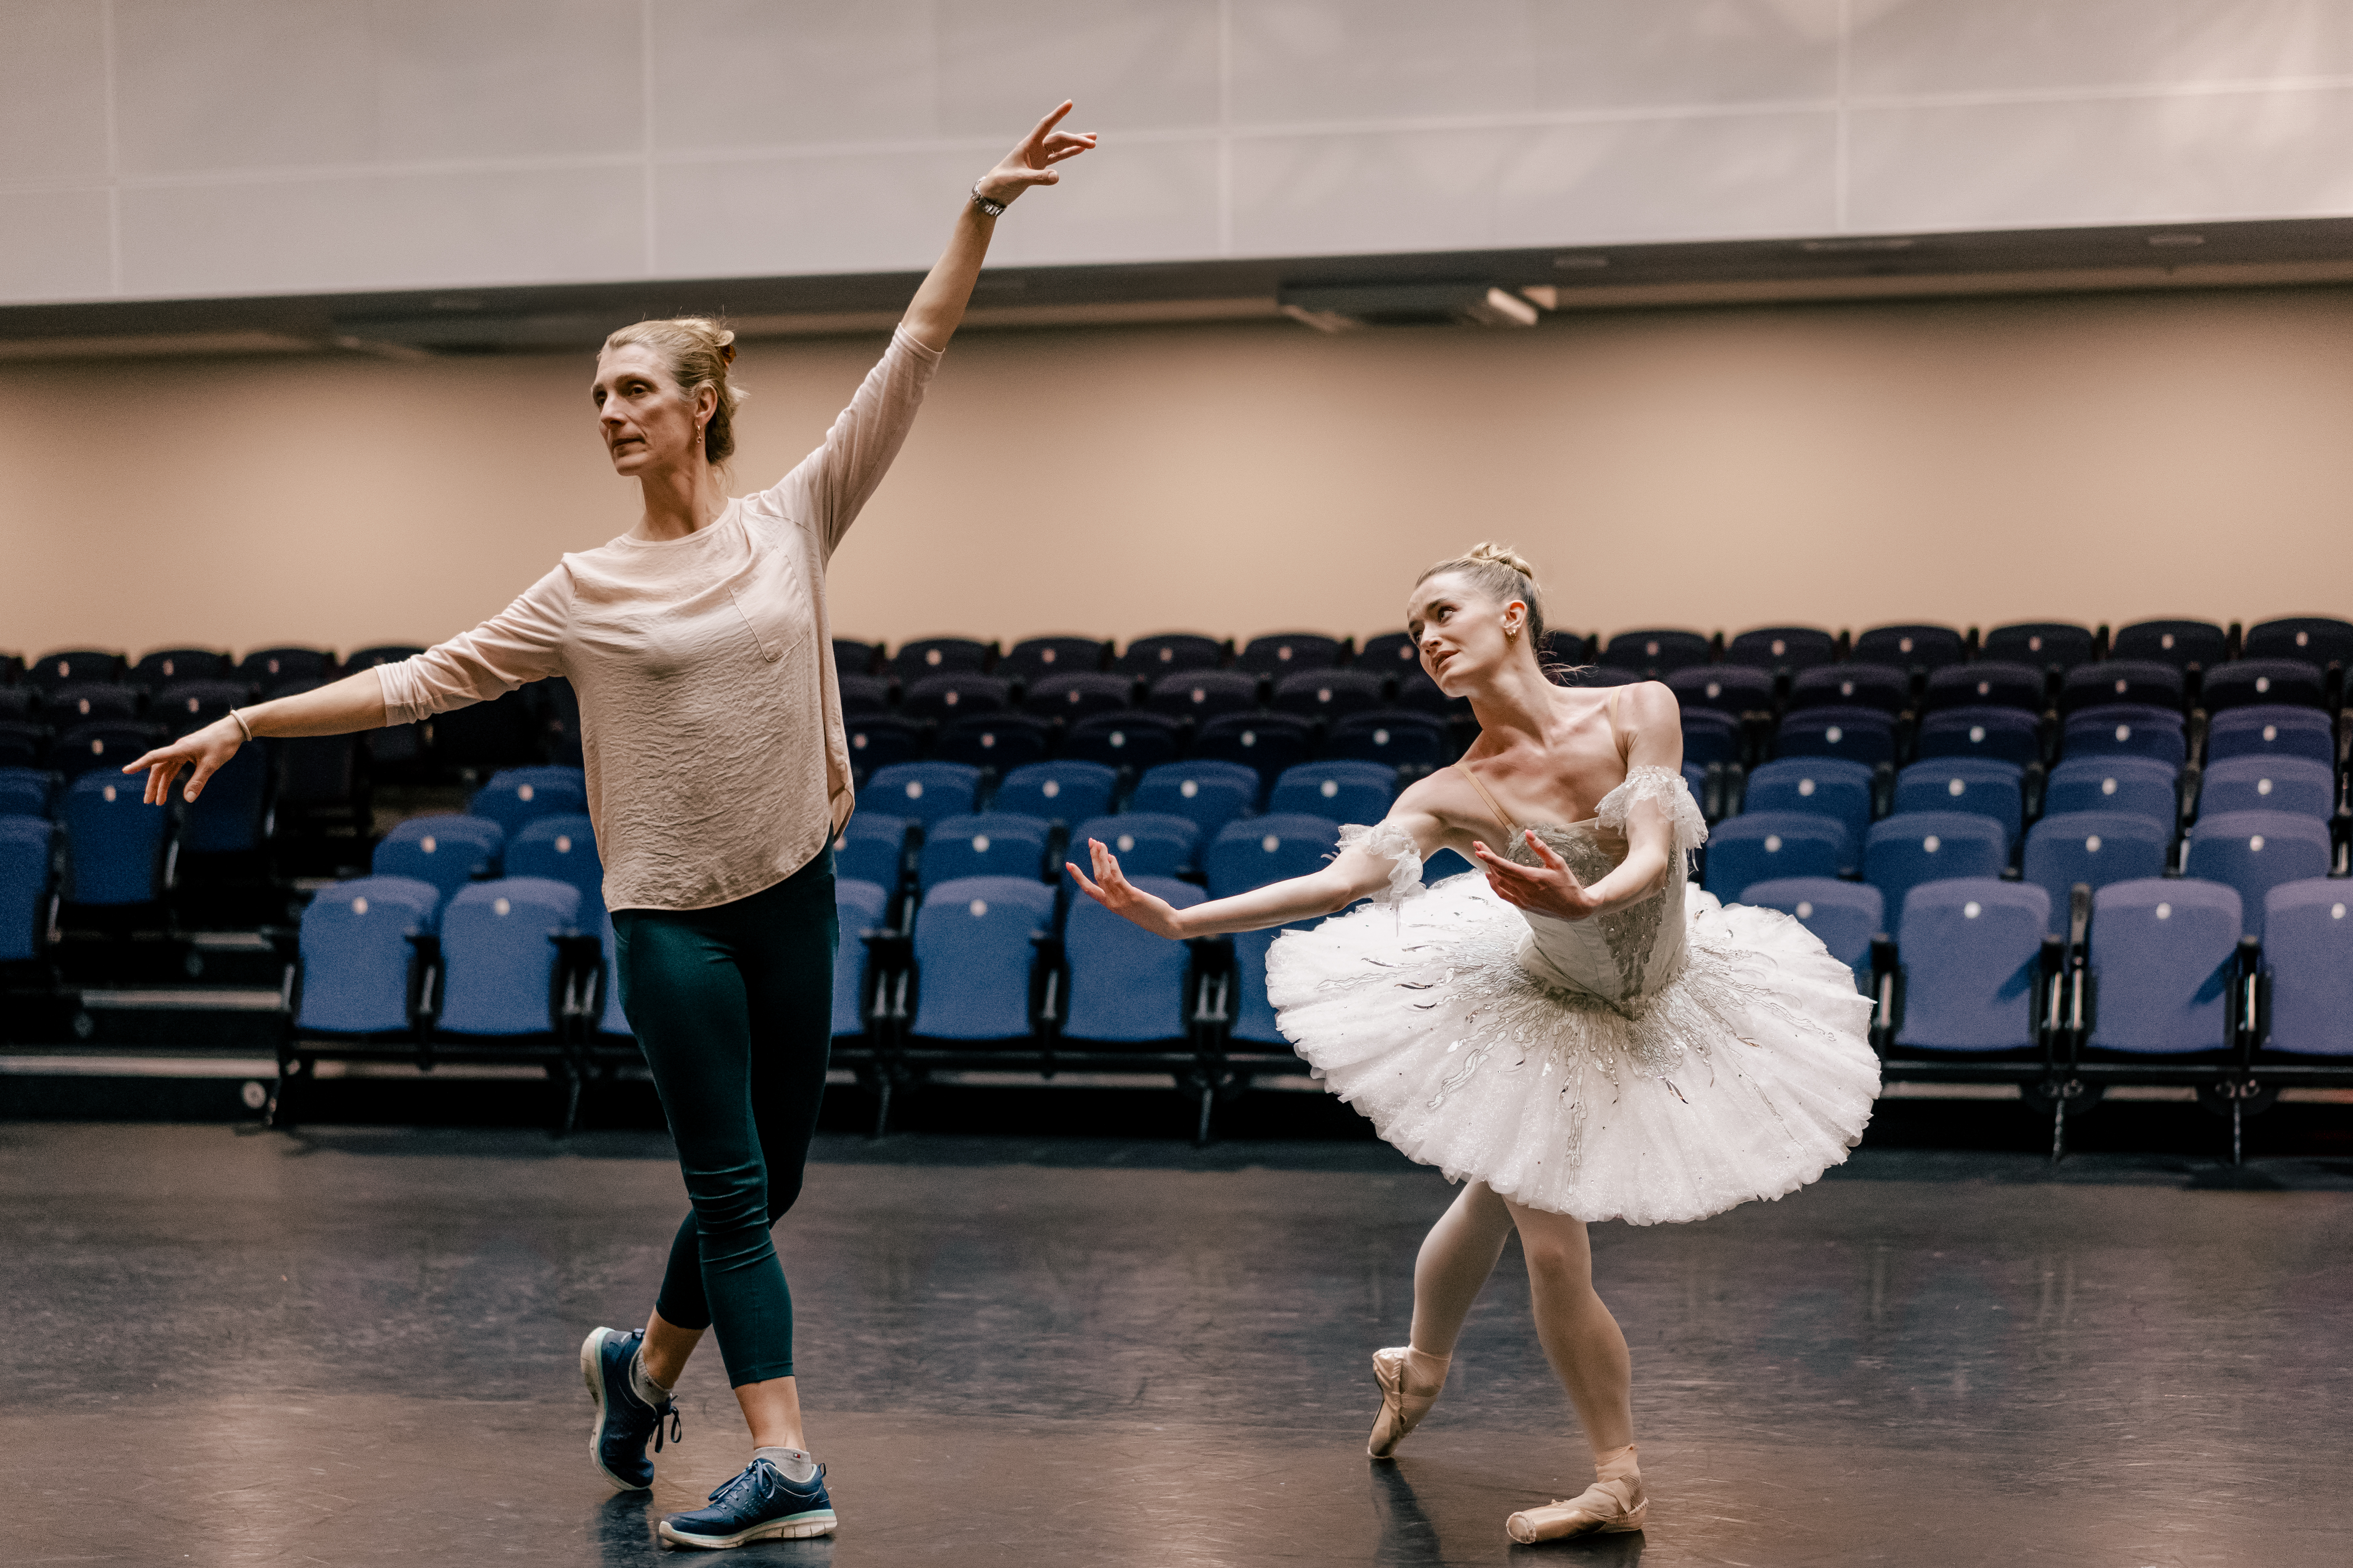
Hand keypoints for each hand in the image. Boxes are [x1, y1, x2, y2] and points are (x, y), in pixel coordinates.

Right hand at [121, 717, 244, 804]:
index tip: (125, 771)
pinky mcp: (189, 753)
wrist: (233, 730)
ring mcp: (183, 751)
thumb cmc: (222, 744)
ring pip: (167, 769)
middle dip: (153, 785)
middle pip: (159, 768)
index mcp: (180, 749)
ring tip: (159, 801)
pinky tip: (169, 787)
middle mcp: (178, 749)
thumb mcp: (211, 765)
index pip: (154, 757)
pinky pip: (175, 766)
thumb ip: (198, 781)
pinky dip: (171, 777)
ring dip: (162, 784)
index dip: (139, 764)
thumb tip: (188, 799)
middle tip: (149, 802)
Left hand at [976, 100, 1096, 204]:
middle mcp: (1035, 148)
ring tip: (1093, 142)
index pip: (1046, 125)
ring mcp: (1038, 157)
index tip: (1069, 103)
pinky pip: (1058, 157)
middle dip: (1076, 138)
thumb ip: (1038, 178)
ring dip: (1075, 144)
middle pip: (1059, 138)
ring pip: (1060, 146)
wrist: (994, 191)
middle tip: (1093, 141)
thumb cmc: (1002, 182)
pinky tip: (1080, 151)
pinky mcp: (1040, 167)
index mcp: (1029, 145)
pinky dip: (1069, 154)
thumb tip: (1056, 177)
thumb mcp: (1019, 179)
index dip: (1058, 114)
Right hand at [1066, 839, 1186, 938]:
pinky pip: (1117, 878)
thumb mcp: (1131, 899)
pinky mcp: (1132, 896)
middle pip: (1096, 877)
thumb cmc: (1150, 912)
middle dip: (1093, 858)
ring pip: (1104, 875)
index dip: (1078, 877)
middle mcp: (1112, 903)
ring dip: (1101, 857)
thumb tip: (1111, 864)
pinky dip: (1113, 865)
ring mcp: (1121, 900)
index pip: (1089, 889)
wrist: (1166, 924)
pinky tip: (1111, 856)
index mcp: (1110, 905)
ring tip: (1099, 843)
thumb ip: (1121, 886)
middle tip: (1091, 841)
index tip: (1069, 864)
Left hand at [1472, 831, 1601, 921]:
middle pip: (1499, 872)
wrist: (1574, 908)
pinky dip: (1494, 885)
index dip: (1491, 858)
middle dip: (1487, 858)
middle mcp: (1525, 890)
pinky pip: (1503, 895)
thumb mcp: (1558, 862)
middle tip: (1478, 846)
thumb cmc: (1568, 883)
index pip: (1506, 867)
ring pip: (1499, 883)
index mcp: (1533, 877)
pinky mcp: (1523, 905)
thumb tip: (1528, 833)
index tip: (1479, 850)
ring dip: (1489, 869)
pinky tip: (1490, 876)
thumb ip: (1541, 848)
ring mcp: (1522, 899)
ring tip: (1483, 857)